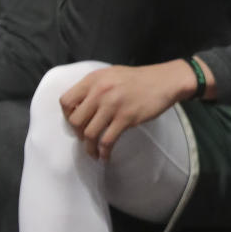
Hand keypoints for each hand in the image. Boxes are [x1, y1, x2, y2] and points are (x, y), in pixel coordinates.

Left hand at [60, 60, 202, 159]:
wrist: (165, 81)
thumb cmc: (138, 79)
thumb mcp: (111, 74)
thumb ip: (94, 87)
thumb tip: (80, 106)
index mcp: (94, 79)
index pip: (66, 101)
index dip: (67, 115)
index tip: (76, 121)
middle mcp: (100, 91)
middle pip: (75, 120)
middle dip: (78, 133)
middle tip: (85, 137)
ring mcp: (113, 105)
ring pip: (89, 134)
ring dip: (89, 147)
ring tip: (93, 152)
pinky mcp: (126, 118)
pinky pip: (107, 141)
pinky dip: (103, 152)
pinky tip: (105, 156)